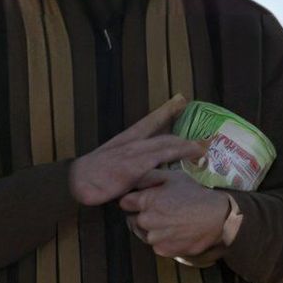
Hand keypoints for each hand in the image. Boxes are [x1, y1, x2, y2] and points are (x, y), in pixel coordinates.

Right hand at [68, 95, 205, 206]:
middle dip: (184, 135)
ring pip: (169, 143)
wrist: (77, 181)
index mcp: (126, 139)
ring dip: (188, 145)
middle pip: (165, 134)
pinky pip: (164, 156)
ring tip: (205, 146)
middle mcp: (133, 142)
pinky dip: (180, 153)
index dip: (165, 111)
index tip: (180, 101)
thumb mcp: (109, 165)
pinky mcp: (137, 165)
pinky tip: (193, 154)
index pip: (149, 122)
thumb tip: (144, 172)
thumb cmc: (91, 177)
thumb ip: (127, 166)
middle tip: (204, 136)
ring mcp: (136, 152)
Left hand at [119, 169, 229, 257]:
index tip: (142, 199)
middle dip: (142, 215)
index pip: (124, 202)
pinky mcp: (163, 250)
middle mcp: (145, 220)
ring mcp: (154, 238)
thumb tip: (133, 178)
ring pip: (143, 233)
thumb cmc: (194, 194)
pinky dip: (162, 240)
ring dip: (151, 229)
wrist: (217, 217)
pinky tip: (175, 232)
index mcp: (145, 201)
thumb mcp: (173, 177)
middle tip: (160, 211)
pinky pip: (156, 245)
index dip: (133, 200)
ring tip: (169, 221)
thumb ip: (149, 176)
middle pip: (132, 219)